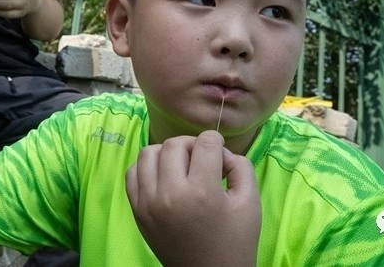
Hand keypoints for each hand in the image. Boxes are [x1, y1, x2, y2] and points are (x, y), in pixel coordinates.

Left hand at [125, 132, 260, 266]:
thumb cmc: (234, 241)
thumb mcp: (250, 203)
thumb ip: (240, 166)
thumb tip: (221, 151)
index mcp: (202, 192)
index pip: (205, 143)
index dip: (217, 142)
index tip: (221, 154)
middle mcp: (170, 194)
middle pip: (175, 144)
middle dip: (192, 145)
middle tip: (203, 160)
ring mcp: (148, 203)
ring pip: (148, 153)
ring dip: (167, 153)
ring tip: (182, 167)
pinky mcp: (137, 211)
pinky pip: (132, 173)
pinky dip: (147, 168)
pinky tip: (164, 177)